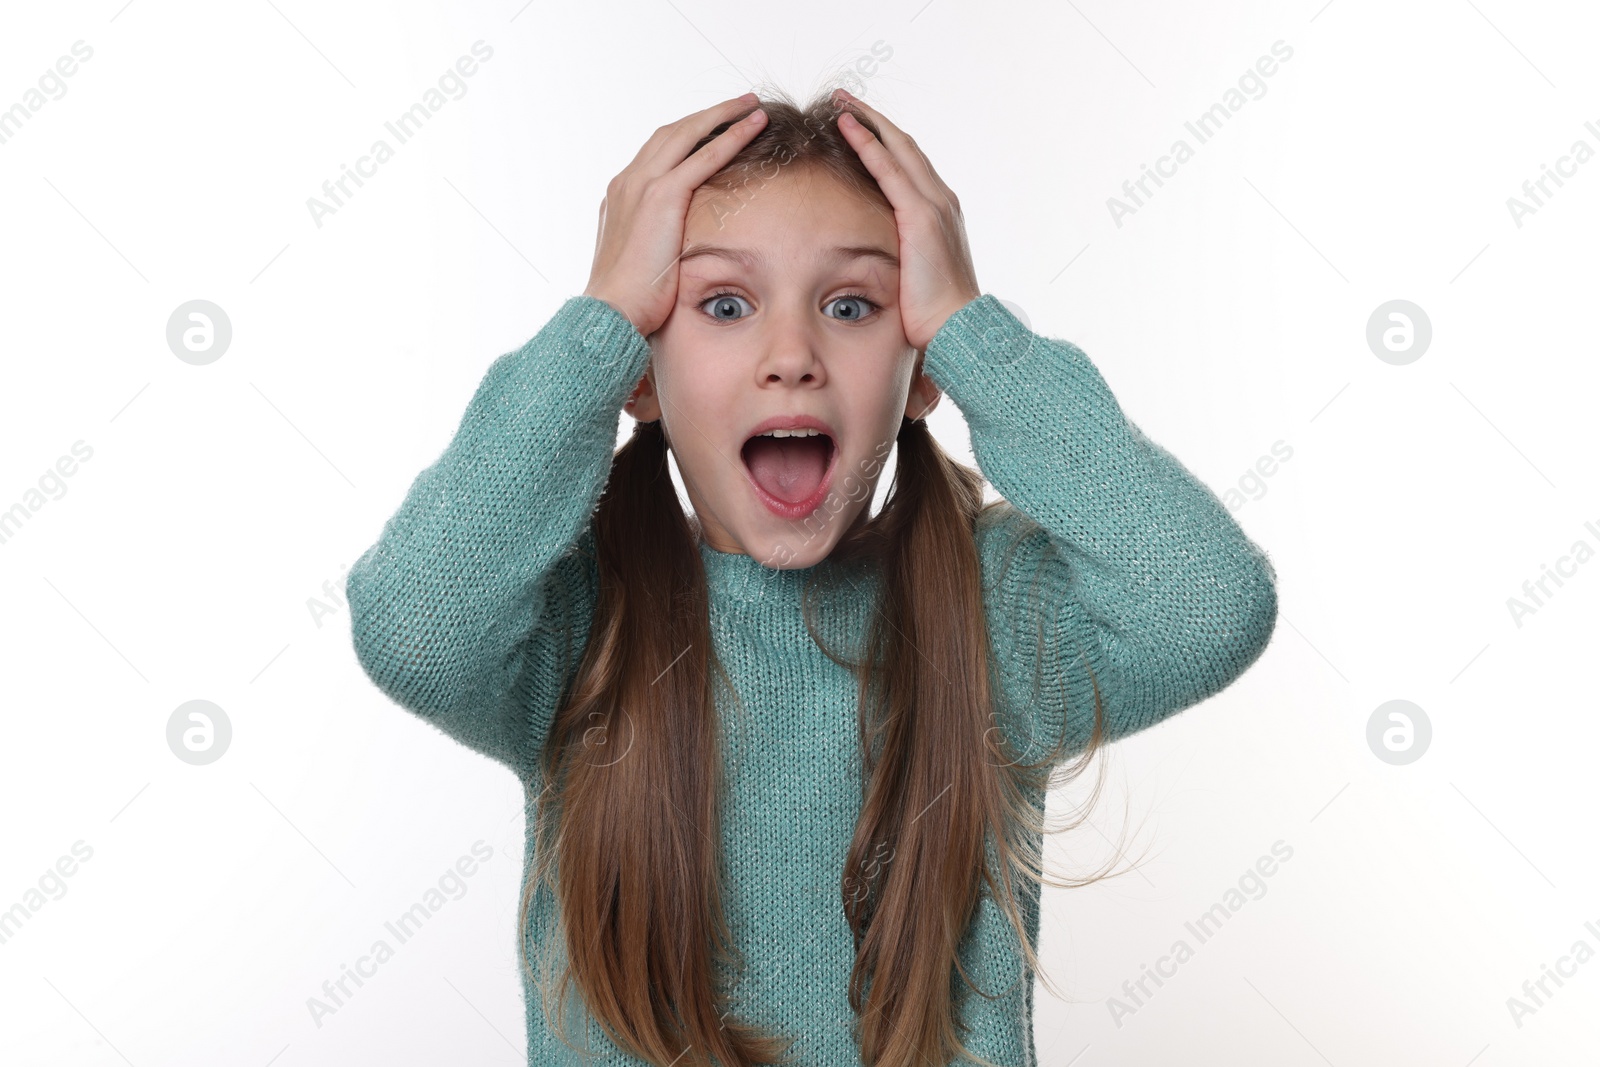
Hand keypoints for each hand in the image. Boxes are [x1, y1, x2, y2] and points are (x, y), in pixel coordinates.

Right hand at [583, 93, 770, 337]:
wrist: (610, 311)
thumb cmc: (627, 300)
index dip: (687, 137)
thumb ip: (653, 242)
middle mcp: (628, 181)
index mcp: (621, 195)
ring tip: (752, 106)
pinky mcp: (662, 196)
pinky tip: (754, 125)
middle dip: (707, 116)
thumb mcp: (639, 261)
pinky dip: (731, 135)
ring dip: (723, 115)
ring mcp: (642, 185)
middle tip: (739, 105)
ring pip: (689, 133)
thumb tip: (673, 249)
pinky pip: (704, 155)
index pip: (657, 152)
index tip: (712, 130)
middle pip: (672, 132)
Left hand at [831, 88, 981, 352]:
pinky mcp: (921, 216)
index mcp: (940, 213)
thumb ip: (901, 257)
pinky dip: (868, 144)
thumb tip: (878, 262)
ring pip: (898, 148)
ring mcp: (934, 205)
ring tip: (841, 104)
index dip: (886, 141)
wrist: (958, 329)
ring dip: (868, 122)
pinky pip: (889, 169)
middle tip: (845, 102)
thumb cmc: (935, 314)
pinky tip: (847, 128)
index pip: (910, 165)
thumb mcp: (915, 276)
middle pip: (905, 146)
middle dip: (875, 120)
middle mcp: (941, 200)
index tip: (861, 126)